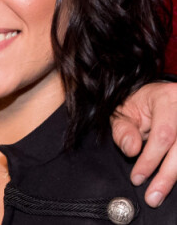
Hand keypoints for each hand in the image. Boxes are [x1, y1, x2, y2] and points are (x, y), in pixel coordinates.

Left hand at [111, 82, 176, 207]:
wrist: (155, 97)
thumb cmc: (139, 104)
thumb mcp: (123, 111)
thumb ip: (123, 129)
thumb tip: (131, 150)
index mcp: (167, 99)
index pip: (163, 135)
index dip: (150, 160)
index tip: (136, 178)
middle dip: (166, 176)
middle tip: (152, 197)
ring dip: (173, 177)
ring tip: (159, 194)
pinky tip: (169, 182)